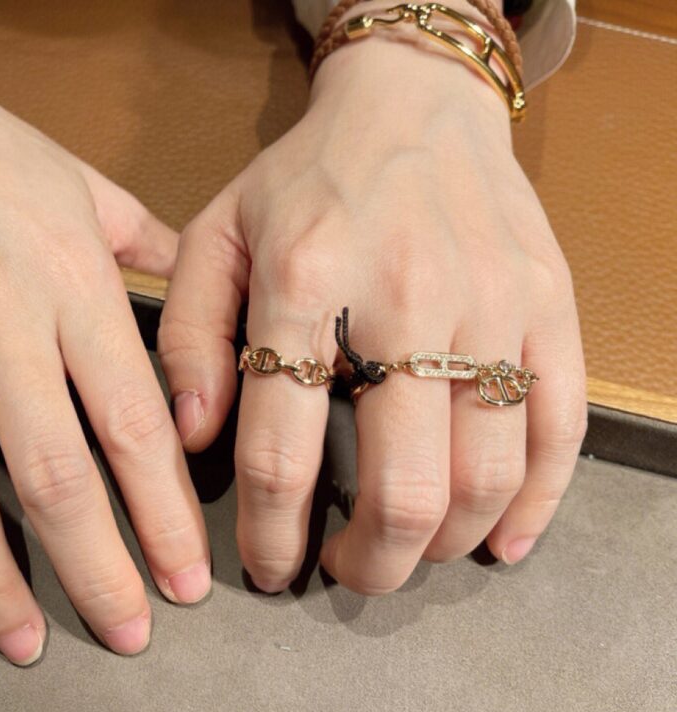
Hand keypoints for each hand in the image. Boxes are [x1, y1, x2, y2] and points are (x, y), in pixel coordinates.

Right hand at [0, 12, 209, 663]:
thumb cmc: (1, 157)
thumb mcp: (100, 195)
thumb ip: (161, 263)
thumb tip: (215, 323)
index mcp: (74, 288)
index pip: (135, 426)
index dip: (165, 517)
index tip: (187, 580)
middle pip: (55, 476)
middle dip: (97, 570)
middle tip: (127, 632)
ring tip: (24, 638)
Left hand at [159, 12, 586, 593]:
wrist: (413, 103)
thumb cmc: (305, 179)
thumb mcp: (216, 236)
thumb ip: (188, 337)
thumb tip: (192, 436)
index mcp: (302, 280)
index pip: (282, 451)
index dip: (272, 534)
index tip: (269, 568)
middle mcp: (405, 296)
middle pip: (403, 487)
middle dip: (372, 563)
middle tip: (347, 572)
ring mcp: (490, 303)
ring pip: (487, 475)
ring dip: (445, 544)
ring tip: (408, 550)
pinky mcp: (548, 306)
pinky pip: (558, 431)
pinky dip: (534, 506)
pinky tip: (501, 540)